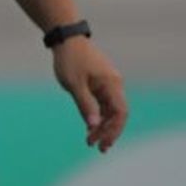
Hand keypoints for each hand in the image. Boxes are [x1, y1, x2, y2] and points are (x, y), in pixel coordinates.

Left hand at [53, 37, 127, 152]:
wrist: (65, 38)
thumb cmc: (69, 59)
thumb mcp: (74, 84)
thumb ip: (85, 105)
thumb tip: (94, 125)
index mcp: (112, 84)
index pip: (120, 112)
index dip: (113, 130)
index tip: (103, 142)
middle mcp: (114, 84)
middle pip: (116, 113)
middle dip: (108, 131)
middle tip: (96, 147)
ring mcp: (107, 83)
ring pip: (109, 109)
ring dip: (101, 125)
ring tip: (90, 140)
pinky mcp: (99, 82)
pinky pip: (102, 103)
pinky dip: (97, 115)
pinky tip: (89, 126)